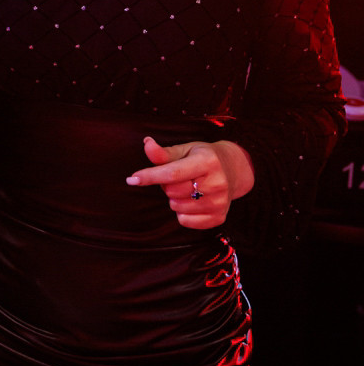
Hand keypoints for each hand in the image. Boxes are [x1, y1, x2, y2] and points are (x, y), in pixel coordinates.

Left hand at [126, 136, 253, 228]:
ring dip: (175, 198)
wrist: (234, 170)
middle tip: (178, 176)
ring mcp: (220, 202)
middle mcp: (217, 183)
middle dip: (167, 184)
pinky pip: (185, 221)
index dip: (150, 176)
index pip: (173, 173)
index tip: (131, 179)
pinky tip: (192, 201)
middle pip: (172, 191)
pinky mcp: (219, 218)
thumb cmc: (203, 157)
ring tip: (188, 187)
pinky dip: (182, 212)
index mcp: (207, 161)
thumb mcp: (185, 149)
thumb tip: (147, 144)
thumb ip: (164, 152)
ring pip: (177, 207)